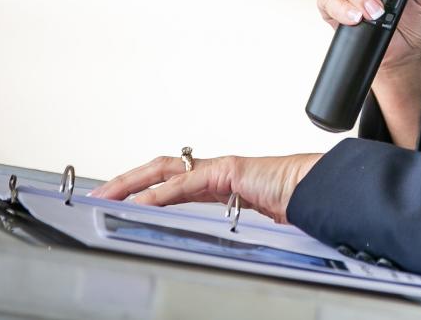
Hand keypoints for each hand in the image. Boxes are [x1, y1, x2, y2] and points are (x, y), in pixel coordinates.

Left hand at [86, 153, 321, 223]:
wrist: (321, 189)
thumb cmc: (298, 202)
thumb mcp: (256, 222)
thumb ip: (236, 228)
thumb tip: (223, 252)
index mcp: (222, 183)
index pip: (174, 181)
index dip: (146, 187)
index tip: (121, 201)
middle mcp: (217, 171)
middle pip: (162, 170)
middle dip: (128, 180)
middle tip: (99, 195)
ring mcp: (221, 167)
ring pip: (165, 170)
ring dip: (132, 182)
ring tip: (106, 195)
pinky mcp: (227, 171)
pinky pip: (185, 182)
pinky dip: (159, 193)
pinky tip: (140, 203)